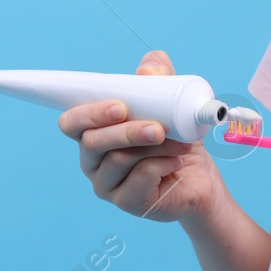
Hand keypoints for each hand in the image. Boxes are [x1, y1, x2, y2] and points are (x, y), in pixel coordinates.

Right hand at [56, 50, 227, 224]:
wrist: (200, 180)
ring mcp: (106, 184)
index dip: (87, 113)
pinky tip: (176, 161)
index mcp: (93, 132)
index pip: (71, 122)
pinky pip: (140, 179)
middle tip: (157, 127)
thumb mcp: (171, 103)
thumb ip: (159, 77)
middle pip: (92, 142)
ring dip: (154, 147)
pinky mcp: (126, 202)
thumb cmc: (176, 140)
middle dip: (126, 131)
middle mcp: (92, 160)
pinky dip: (163, 164)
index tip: (119, 106)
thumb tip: (148, 68)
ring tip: (180, 143)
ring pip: (119, 159)